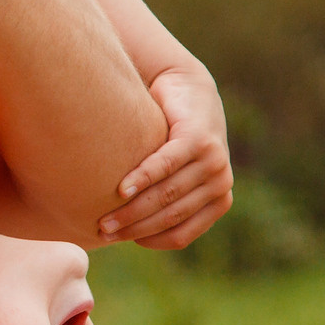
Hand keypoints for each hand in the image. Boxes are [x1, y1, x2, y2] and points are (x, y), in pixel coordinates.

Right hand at [100, 65, 231, 248]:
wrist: (186, 84)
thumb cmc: (173, 135)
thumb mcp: (178, 172)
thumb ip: (167, 199)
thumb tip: (128, 233)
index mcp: (219, 199)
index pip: (181, 234)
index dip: (150, 240)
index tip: (122, 240)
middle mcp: (220, 183)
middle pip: (171, 215)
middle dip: (134, 227)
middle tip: (103, 232)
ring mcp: (213, 161)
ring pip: (167, 194)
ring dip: (132, 209)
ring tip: (105, 218)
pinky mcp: (198, 139)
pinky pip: (165, 166)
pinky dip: (141, 179)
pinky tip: (121, 189)